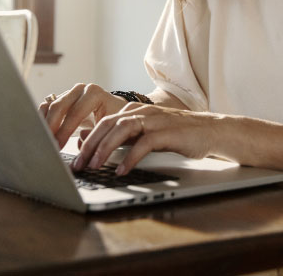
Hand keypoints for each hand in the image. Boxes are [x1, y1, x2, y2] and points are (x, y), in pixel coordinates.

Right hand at [39, 83, 127, 148]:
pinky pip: (46, 107)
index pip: (75, 113)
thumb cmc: (113, 119)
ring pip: (49, 106)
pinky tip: (41, 133)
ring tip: (42, 141)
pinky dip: (42, 120)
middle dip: (51, 128)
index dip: (64, 131)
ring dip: (44, 125)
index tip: (58, 146)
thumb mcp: (109, 127)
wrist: (112, 109)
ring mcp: (69, 92)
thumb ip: (95, 135)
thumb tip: (80, 143)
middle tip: (47, 145)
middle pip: (59, 107)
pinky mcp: (61, 98)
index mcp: (94, 94)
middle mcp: (80, 90)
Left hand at [72, 105, 219, 173]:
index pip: (102, 122)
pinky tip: (122, 170)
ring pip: (123, 129)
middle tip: (78, 165)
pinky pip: (144, 143)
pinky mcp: (168, 132)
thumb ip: (119, 135)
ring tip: (94, 166)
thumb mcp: (143, 133)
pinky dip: (131, 157)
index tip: (73, 159)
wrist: (209, 130)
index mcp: (134, 111)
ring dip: (105, 148)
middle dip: (90, 145)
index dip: (86, 140)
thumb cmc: (175, 134)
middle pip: (108, 124)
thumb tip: (86, 137)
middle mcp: (142, 112)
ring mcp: (155, 120)